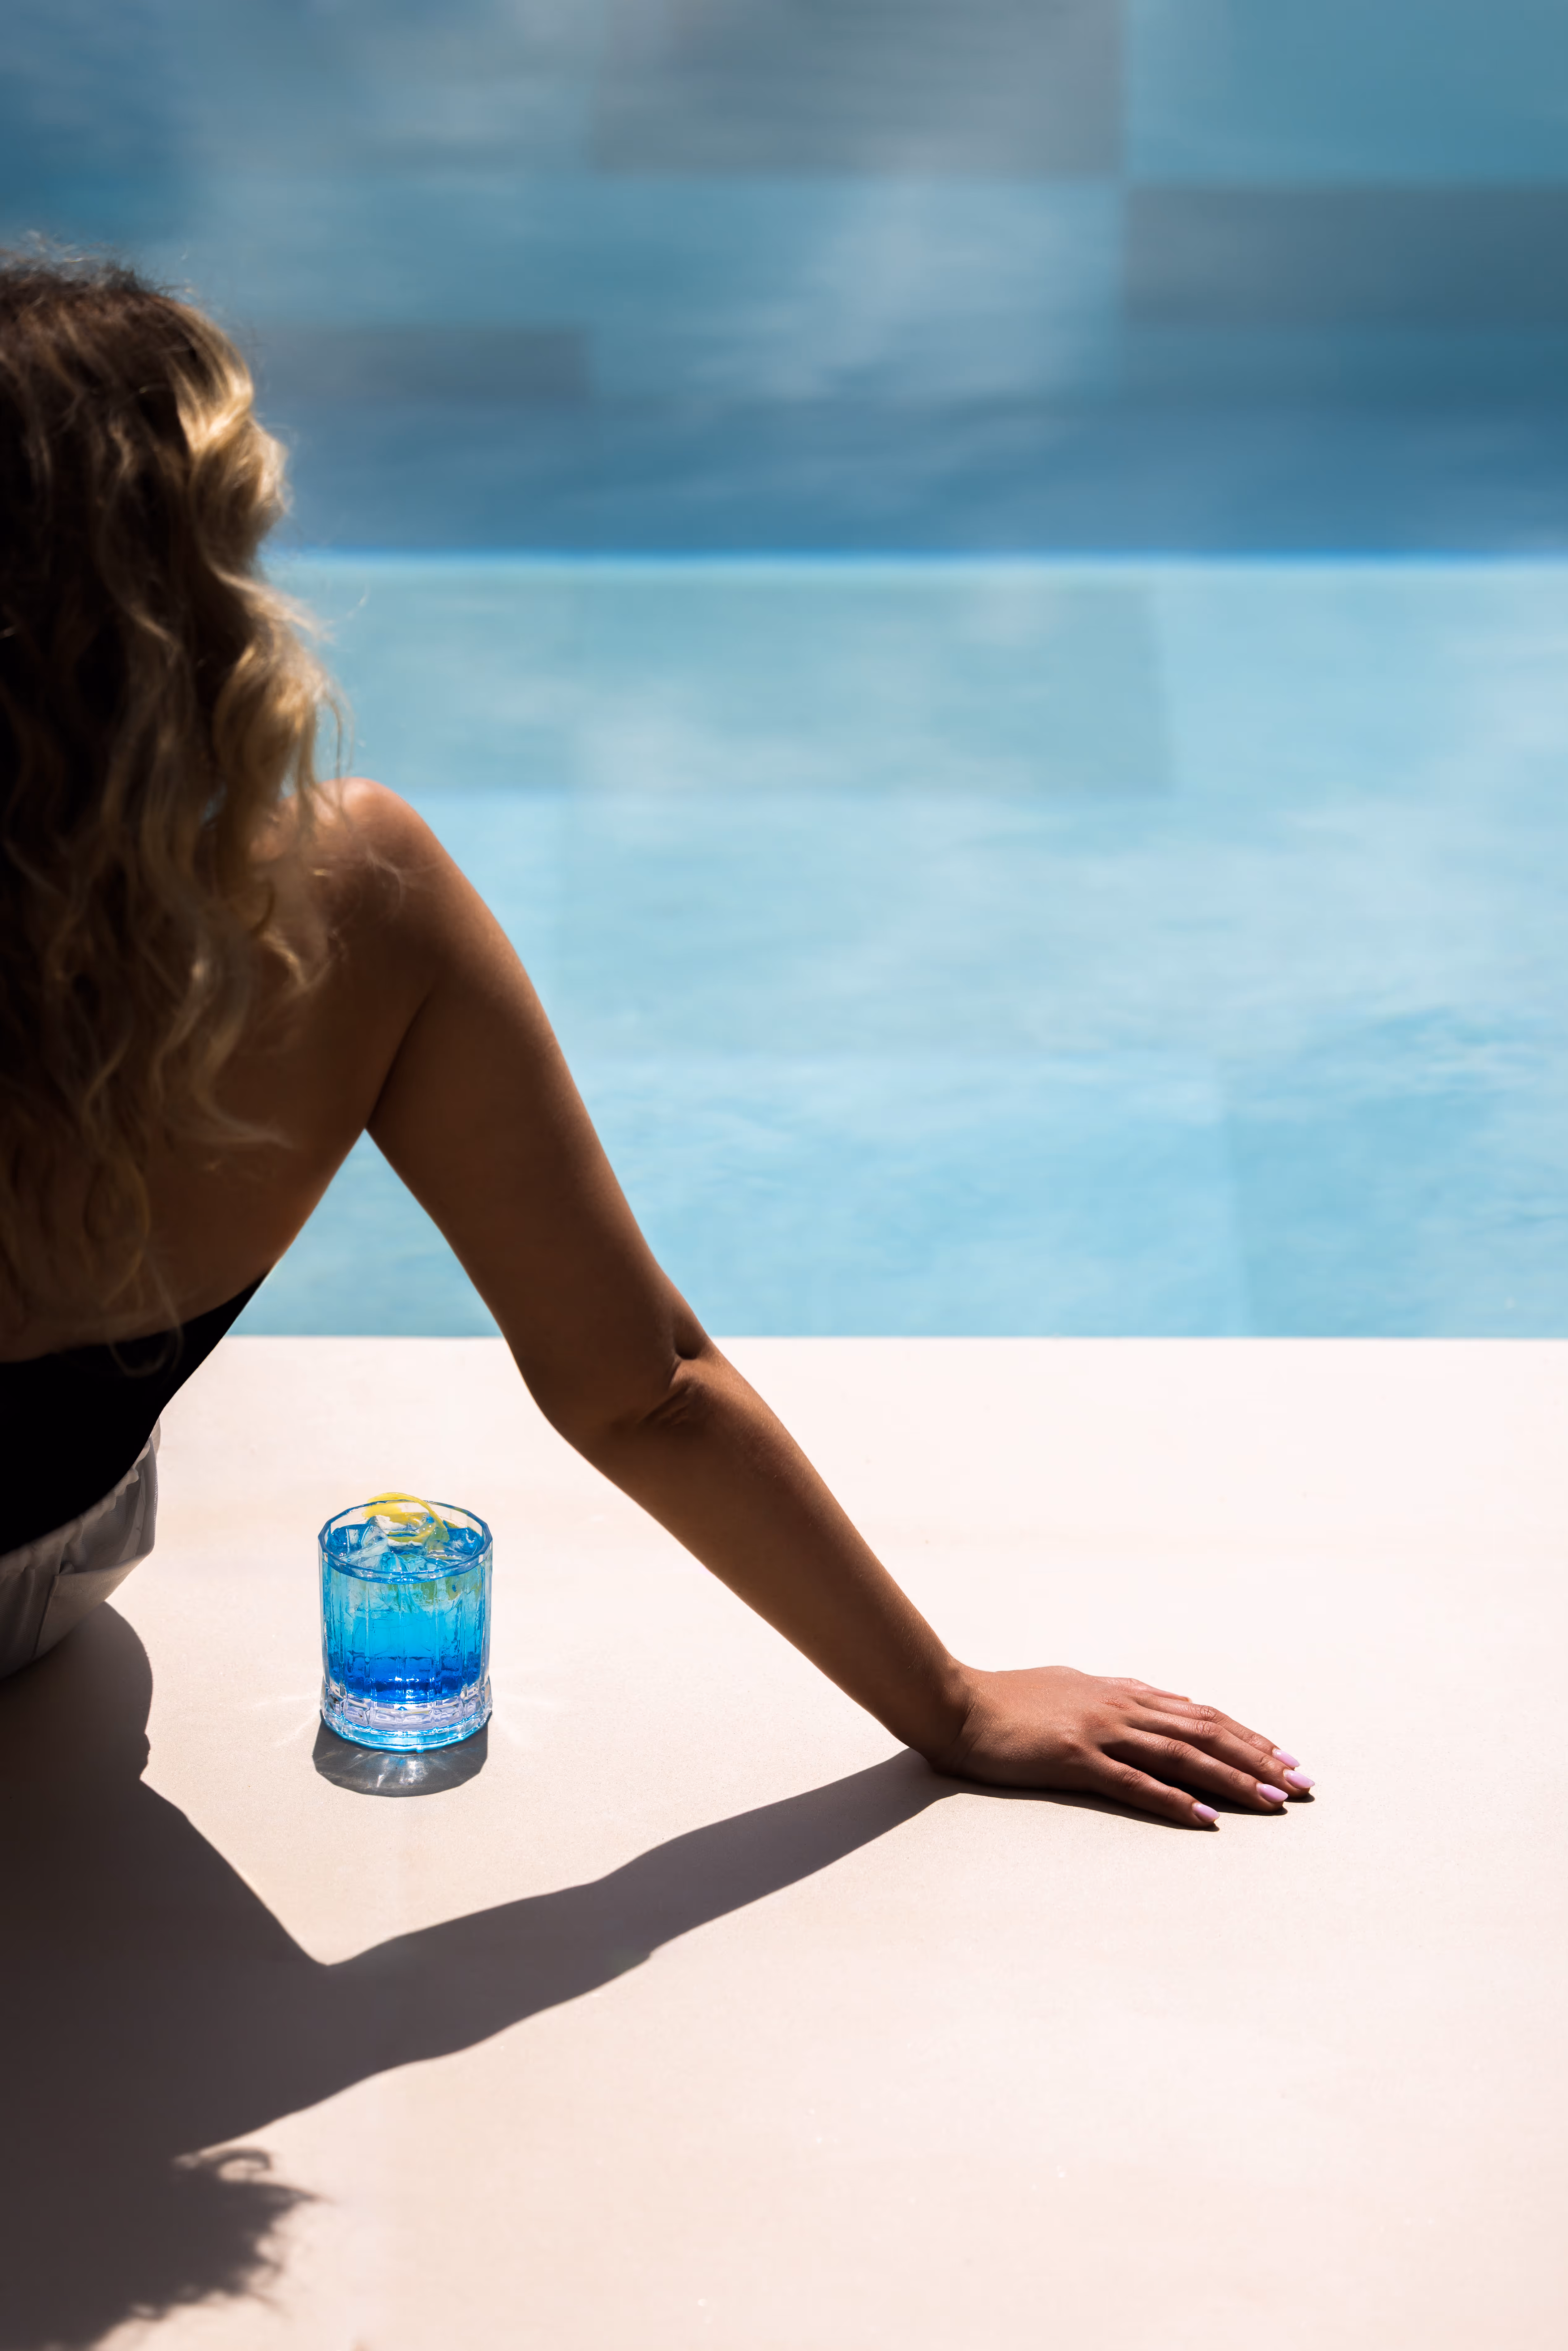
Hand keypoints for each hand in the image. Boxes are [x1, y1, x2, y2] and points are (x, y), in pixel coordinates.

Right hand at [932, 1666, 1313, 1828]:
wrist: (956, 1704)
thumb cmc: (1008, 1699)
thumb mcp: (1070, 1688)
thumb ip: (1112, 1698)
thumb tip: (1150, 1703)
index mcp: (1120, 1692)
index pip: (1200, 1713)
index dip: (1247, 1736)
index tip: (1284, 1758)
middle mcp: (1120, 1706)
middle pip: (1205, 1732)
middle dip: (1259, 1759)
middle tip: (1301, 1784)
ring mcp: (1099, 1731)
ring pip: (1182, 1755)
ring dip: (1233, 1780)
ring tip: (1273, 1802)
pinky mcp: (1075, 1758)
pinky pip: (1135, 1783)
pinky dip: (1175, 1801)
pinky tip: (1206, 1819)